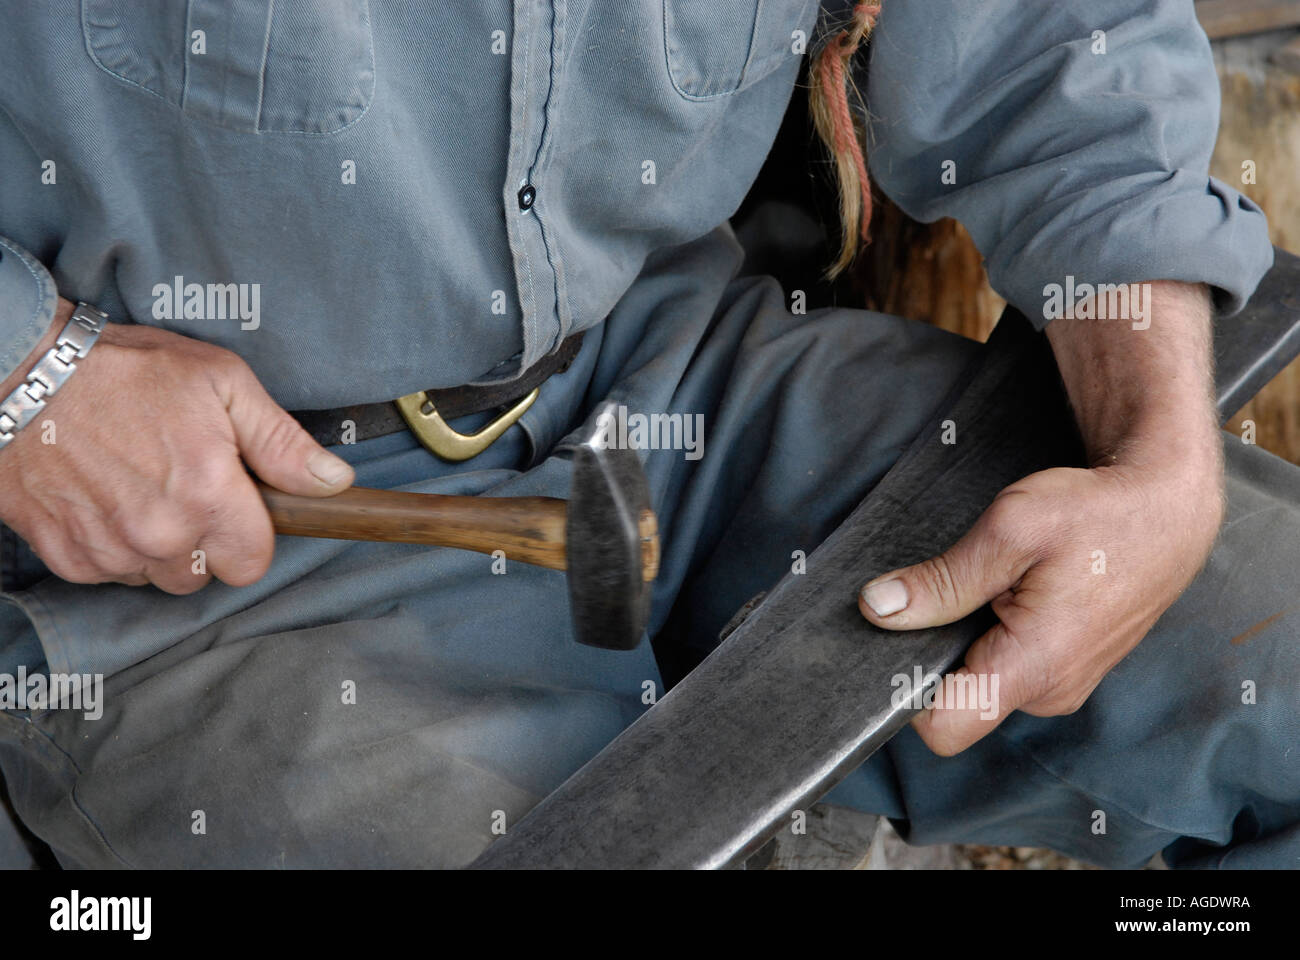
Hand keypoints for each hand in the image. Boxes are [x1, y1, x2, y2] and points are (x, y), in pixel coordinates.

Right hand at [0, 297, 354, 592]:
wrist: (20, 372)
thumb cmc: (124, 370)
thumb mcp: (222, 383)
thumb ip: (282, 442)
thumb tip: (333, 481)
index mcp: (209, 496)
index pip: (252, 564)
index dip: (248, 537)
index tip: (235, 508)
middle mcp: (161, 534)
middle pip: (203, 577)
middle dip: (201, 542)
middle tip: (182, 488)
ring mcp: (109, 550)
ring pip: (154, 577)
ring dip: (155, 547)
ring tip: (139, 487)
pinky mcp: (65, 556)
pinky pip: (107, 573)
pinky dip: (110, 547)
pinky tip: (103, 498)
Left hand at [858, 281, 1222, 754]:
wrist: (1168, 510)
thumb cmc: (1098, 513)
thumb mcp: (1011, 528)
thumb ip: (943, 578)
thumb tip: (879, 608)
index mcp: (1035, 666)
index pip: (945, 726)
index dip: (905, 691)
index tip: (892, 640)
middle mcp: (1049, 691)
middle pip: (954, 700)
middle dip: (933, 650)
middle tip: (941, 589)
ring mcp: (1060, 685)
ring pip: (978, 679)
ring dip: (964, 636)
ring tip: (987, 583)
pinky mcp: (1064, 670)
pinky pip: (1005, 667)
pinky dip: (990, 633)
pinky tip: (1004, 591)